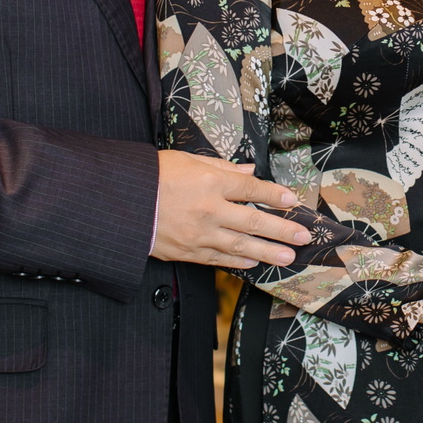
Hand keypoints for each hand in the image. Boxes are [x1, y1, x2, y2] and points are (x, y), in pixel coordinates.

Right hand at [151, 152, 310, 269]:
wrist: (119, 202)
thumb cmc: (150, 176)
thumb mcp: (186, 160)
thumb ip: (221, 167)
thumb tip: (248, 171)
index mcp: (209, 181)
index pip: (251, 189)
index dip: (274, 195)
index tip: (292, 202)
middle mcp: (208, 209)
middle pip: (253, 220)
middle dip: (282, 229)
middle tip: (304, 236)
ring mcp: (198, 233)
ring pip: (240, 245)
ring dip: (268, 252)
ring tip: (288, 257)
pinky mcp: (187, 251)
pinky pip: (218, 258)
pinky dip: (238, 261)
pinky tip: (253, 263)